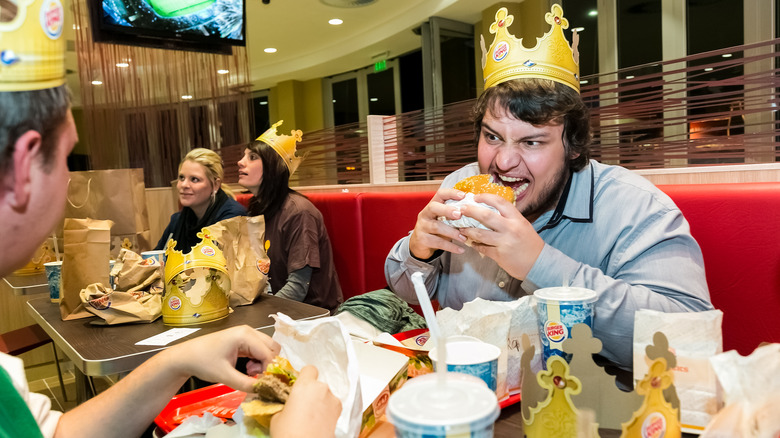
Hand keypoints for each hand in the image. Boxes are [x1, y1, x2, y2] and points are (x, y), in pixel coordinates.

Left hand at [165, 325, 279, 392]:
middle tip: (255, 376)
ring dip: (263, 362)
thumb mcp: (224, 375)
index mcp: (244, 335)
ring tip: (249, 372)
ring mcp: (246, 334)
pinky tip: (247, 368)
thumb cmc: (202, 362)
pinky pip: (259, 349)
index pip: (268, 353)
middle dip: (268, 364)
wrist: (186, 356)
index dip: (269, 370)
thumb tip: (262, 390)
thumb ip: (245, 384)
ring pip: (267, 348)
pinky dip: (258, 360)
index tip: (263, 383)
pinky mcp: (243, 340)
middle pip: (272, 348)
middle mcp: (248, 331)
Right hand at [270, 365, 340, 437]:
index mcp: (305, 385)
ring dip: (321, 402)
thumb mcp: (278, 416)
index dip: (305, 377)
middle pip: (318, 384)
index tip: (300, 387)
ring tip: (312, 417)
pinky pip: (332, 406)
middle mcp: (322, 388)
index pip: (310, 369)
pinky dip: (327, 411)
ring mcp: (333, 400)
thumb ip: (286, 405)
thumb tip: (289, 407)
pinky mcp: (340, 413)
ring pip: (326, 395)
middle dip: (312, 393)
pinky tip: (320, 422)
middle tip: (303, 407)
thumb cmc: (288, 431)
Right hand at [408, 188, 467, 258]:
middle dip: (447, 210)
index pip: (440, 194)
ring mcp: (422, 227)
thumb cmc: (437, 229)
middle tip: (459, 215)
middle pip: (433, 207)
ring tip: (464, 238)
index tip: (463, 196)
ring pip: (436, 227)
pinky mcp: (422, 240)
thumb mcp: (444, 219)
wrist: (421, 244)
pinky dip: (451, 246)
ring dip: (452, 232)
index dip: (451, 193)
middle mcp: (425, 214)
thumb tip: (475, 211)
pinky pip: (438, 242)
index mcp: (432, 205)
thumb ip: (455, 214)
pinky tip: (461, 249)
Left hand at [458, 193, 543, 279]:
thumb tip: (489, 210)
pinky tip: (471, 242)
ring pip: (480, 233)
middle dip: (471, 211)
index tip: (475, 197)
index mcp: (517, 219)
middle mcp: (511, 228)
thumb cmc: (530, 243)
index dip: (485, 197)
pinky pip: (482, 248)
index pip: (500, 202)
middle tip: (462, 209)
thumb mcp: (522, 225)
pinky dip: (475, 244)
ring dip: (468, 230)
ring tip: (461, 228)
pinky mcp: (499, 255)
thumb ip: (508, 218)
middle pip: (486, 216)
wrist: (538, 263)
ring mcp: (504, 242)